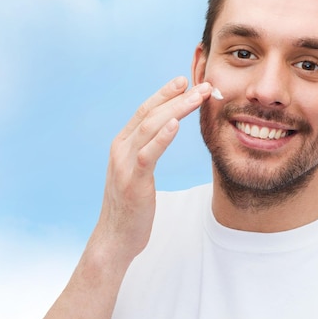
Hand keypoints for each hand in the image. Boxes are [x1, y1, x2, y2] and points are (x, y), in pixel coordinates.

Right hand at [91, 76, 212, 266]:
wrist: (114, 238)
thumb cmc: (131, 206)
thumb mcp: (136, 172)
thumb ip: (146, 151)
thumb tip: (164, 132)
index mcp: (122, 144)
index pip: (145, 110)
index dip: (165, 93)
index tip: (185, 80)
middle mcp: (120, 148)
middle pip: (150, 113)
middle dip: (178, 96)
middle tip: (203, 84)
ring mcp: (124, 164)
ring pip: (151, 127)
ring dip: (177, 109)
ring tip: (199, 96)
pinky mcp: (132, 181)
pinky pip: (148, 154)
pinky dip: (162, 137)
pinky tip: (176, 124)